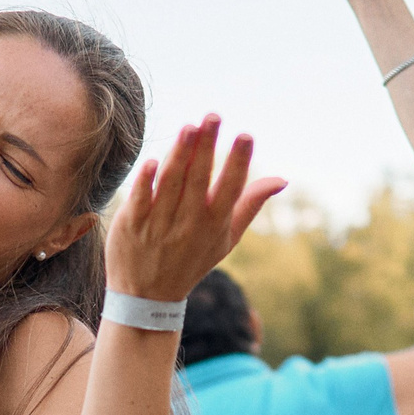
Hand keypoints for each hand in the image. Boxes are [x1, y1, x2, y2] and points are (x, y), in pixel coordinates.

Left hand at [104, 117, 284, 305]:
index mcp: (214, 225)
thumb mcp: (226, 239)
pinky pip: (140, 199)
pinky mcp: (132, 225)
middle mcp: (189, 223)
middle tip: (213, 117)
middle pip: (199, 180)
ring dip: (179, 154)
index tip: (246, 136)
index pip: (230, 190)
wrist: (147, 297)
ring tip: (189, 127)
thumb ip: (250, 205)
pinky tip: (154, 160)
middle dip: (207, 147)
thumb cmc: (191, 260)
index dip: (238, 163)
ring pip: (170, 184)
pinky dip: (146, 181)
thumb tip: (281, 179)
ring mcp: (159, 224)